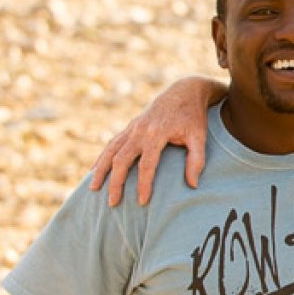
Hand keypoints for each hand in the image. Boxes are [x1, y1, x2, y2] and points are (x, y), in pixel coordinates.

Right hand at [88, 77, 220, 205]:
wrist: (185, 91)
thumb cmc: (194, 117)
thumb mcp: (200, 137)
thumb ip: (197, 160)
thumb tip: (192, 185)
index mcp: (157, 134)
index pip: (147, 165)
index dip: (144, 184)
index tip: (142, 202)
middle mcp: (140, 130)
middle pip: (121, 160)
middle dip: (115, 182)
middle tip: (113, 203)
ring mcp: (132, 127)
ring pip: (110, 150)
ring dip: (101, 170)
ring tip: (94, 190)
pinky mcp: (130, 126)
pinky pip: (112, 143)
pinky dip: (102, 157)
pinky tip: (95, 171)